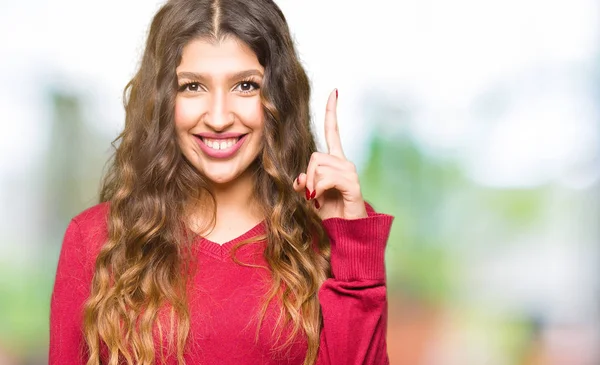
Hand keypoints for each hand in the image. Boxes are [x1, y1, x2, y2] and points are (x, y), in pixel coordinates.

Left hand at [293, 89, 367, 219]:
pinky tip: (323, 200)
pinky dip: (318, 191)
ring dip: (311, 186)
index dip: (332, 112)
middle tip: (311, 195)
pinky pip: (325, 179)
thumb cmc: (328, 214)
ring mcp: (349, 172)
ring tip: (319, 199)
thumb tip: (298, 179)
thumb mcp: (309, 195)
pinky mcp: (352, 183)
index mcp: (334, 162)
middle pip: (314, 156)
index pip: (332, 132)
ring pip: (317, 167)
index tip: (334, 91)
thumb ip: (302, 182)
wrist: (346, 233)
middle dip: (306, 176)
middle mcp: (344, 163)